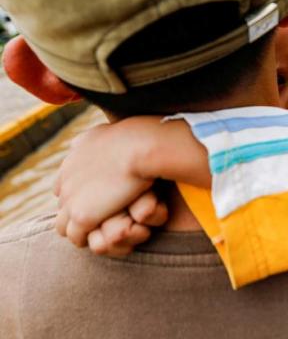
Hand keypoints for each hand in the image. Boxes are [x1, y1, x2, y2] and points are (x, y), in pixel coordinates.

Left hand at [54, 118, 162, 247]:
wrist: (141, 146)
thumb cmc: (135, 136)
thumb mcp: (104, 131)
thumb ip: (91, 138)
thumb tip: (85, 140)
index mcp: (71, 161)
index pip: (63, 186)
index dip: (80, 195)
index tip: (99, 199)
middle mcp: (65, 180)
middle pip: (64, 207)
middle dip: (79, 214)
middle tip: (102, 218)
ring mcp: (71, 199)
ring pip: (65, 226)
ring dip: (81, 231)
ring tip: (102, 232)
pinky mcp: (83, 215)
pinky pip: (78, 238)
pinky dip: (89, 239)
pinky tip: (105, 237)